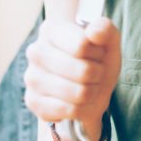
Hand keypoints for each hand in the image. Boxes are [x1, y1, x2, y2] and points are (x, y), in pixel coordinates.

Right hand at [24, 17, 120, 132]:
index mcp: (51, 29)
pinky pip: (69, 111)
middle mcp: (36, 51)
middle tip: (95, 72)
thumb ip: (105, 29)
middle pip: (83, 71)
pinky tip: (76, 101)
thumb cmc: (96, 60)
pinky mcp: (33, 101)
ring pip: (79, 93)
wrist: (89, 87)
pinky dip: (81, 109)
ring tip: (87, 85)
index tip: (98, 53)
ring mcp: (32, 77)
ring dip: (92, 92)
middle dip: (97, 75)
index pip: (82, 45)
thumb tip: (93, 32)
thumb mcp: (108, 41)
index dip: (98, 53)